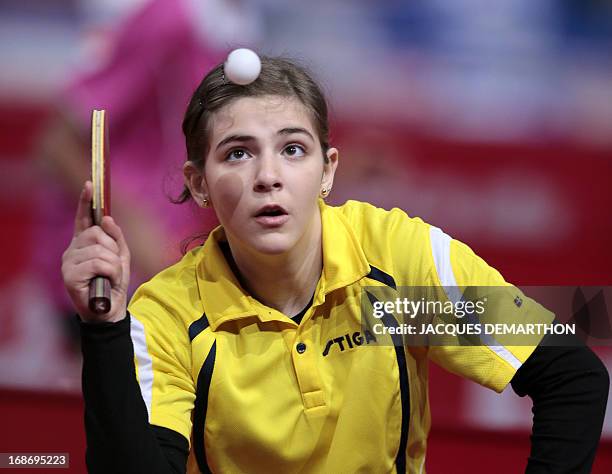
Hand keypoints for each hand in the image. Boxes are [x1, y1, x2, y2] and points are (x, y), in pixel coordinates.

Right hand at [62, 181, 130, 322]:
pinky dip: (111, 271)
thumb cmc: (114, 283)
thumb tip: (108, 219)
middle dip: (112, 248)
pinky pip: (98, 262)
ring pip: (100, 248)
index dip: (84, 202)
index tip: (89, 184)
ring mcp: (69, 263)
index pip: (83, 219)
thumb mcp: (121, 257)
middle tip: (114, 267)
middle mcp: (72, 250)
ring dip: (114, 264)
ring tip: (111, 277)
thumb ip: (116, 238)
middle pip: (96, 233)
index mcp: (83, 244)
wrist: (110, 310)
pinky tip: (107, 281)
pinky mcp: (69, 275)